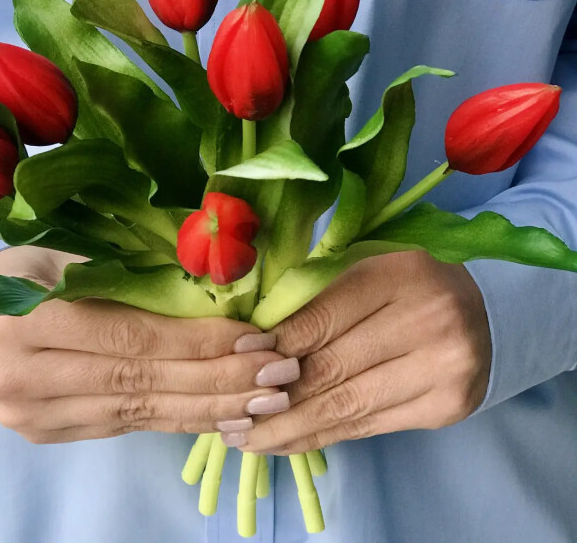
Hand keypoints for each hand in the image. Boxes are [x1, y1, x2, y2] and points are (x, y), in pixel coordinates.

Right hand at [0, 246, 296, 443]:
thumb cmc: (24, 272)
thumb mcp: (70, 255)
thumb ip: (132, 275)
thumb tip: (214, 284)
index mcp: (24, 320)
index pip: (132, 338)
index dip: (198, 341)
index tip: (257, 339)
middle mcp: (23, 378)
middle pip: (142, 382)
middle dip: (219, 380)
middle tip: (280, 377)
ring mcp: (34, 416)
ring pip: (140, 412)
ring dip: (210, 408)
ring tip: (266, 402)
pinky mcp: (49, 434)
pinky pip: (127, 426)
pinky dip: (179, 419)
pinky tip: (222, 415)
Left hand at [235, 251, 490, 453]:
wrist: (483, 312)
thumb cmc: (405, 284)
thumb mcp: (362, 270)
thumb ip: (316, 298)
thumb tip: (254, 343)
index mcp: (397, 274)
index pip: (322, 319)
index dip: (275, 345)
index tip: (237, 362)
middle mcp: (427, 321)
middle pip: (331, 369)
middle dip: (273, 396)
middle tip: (230, 413)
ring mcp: (443, 369)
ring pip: (347, 407)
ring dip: (289, 428)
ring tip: (246, 439)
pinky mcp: (447, 406)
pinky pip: (369, 427)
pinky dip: (322, 436)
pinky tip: (287, 442)